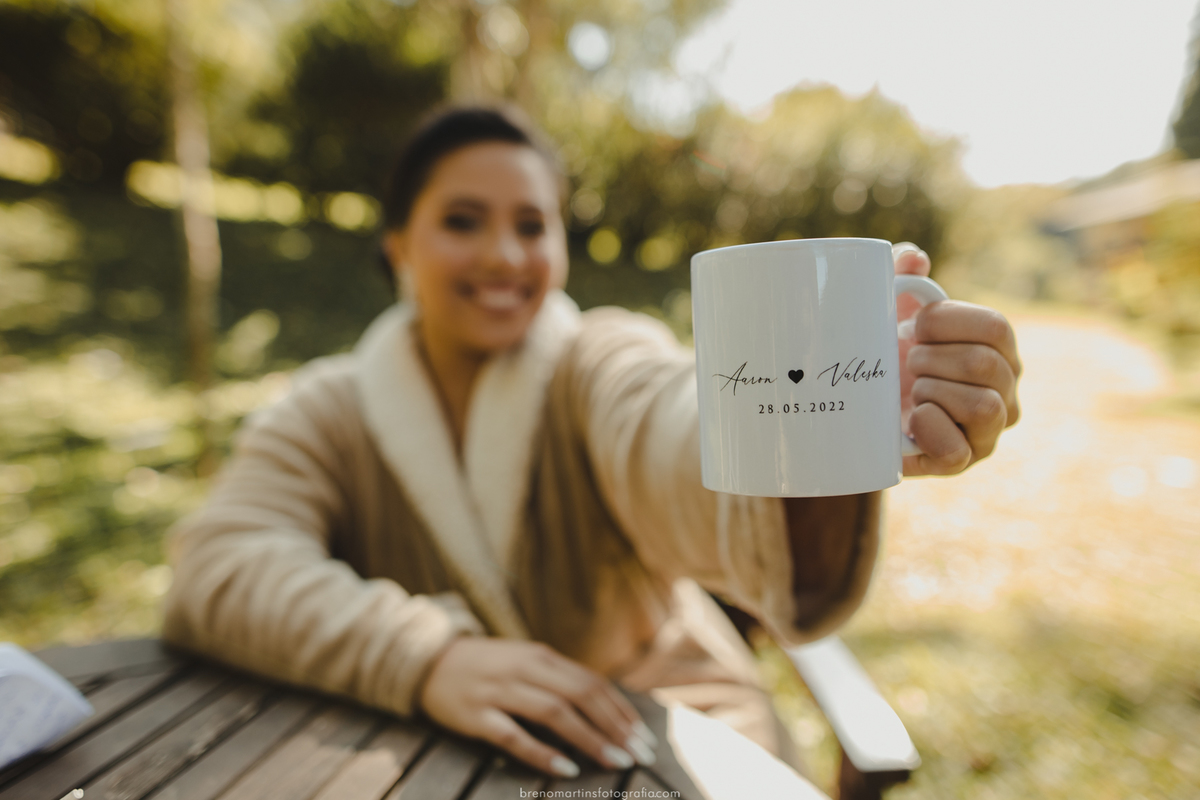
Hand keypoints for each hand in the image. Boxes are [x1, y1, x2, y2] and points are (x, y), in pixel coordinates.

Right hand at [418, 637, 657, 777]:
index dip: (621, 710)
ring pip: (555, 713)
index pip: (592, 682)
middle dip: (616, 726)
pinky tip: (566, 768)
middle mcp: (525, 669)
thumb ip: (558, 679)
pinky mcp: (476, 715)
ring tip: (616, 761)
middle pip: (581, 695)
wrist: (428, 661)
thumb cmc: (486, 666)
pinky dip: (542, 753)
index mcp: (541, 656)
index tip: (644, 737)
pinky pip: (514, 736)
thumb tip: (605, 707)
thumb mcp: (525, 661)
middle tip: (640, 754)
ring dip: (591, 738)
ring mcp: (500, 691)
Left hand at [893, 242, 1020, 475]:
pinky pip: (957, 451)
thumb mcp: (891, 308)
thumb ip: (901, 275)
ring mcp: (988, 431)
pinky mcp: (961, 463)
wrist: (863, 406)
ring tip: (909, 389)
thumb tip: (913, 260)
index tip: (911, 325)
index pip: (995, 327)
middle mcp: (1005, 390)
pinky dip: (930, 430)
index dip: (946, 322)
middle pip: (985, 364)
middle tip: (905, 361)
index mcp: (999, 349)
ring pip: (982, 406)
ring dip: (931, 391)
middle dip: (931, 358)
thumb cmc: (888, 352)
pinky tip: (910, 419)